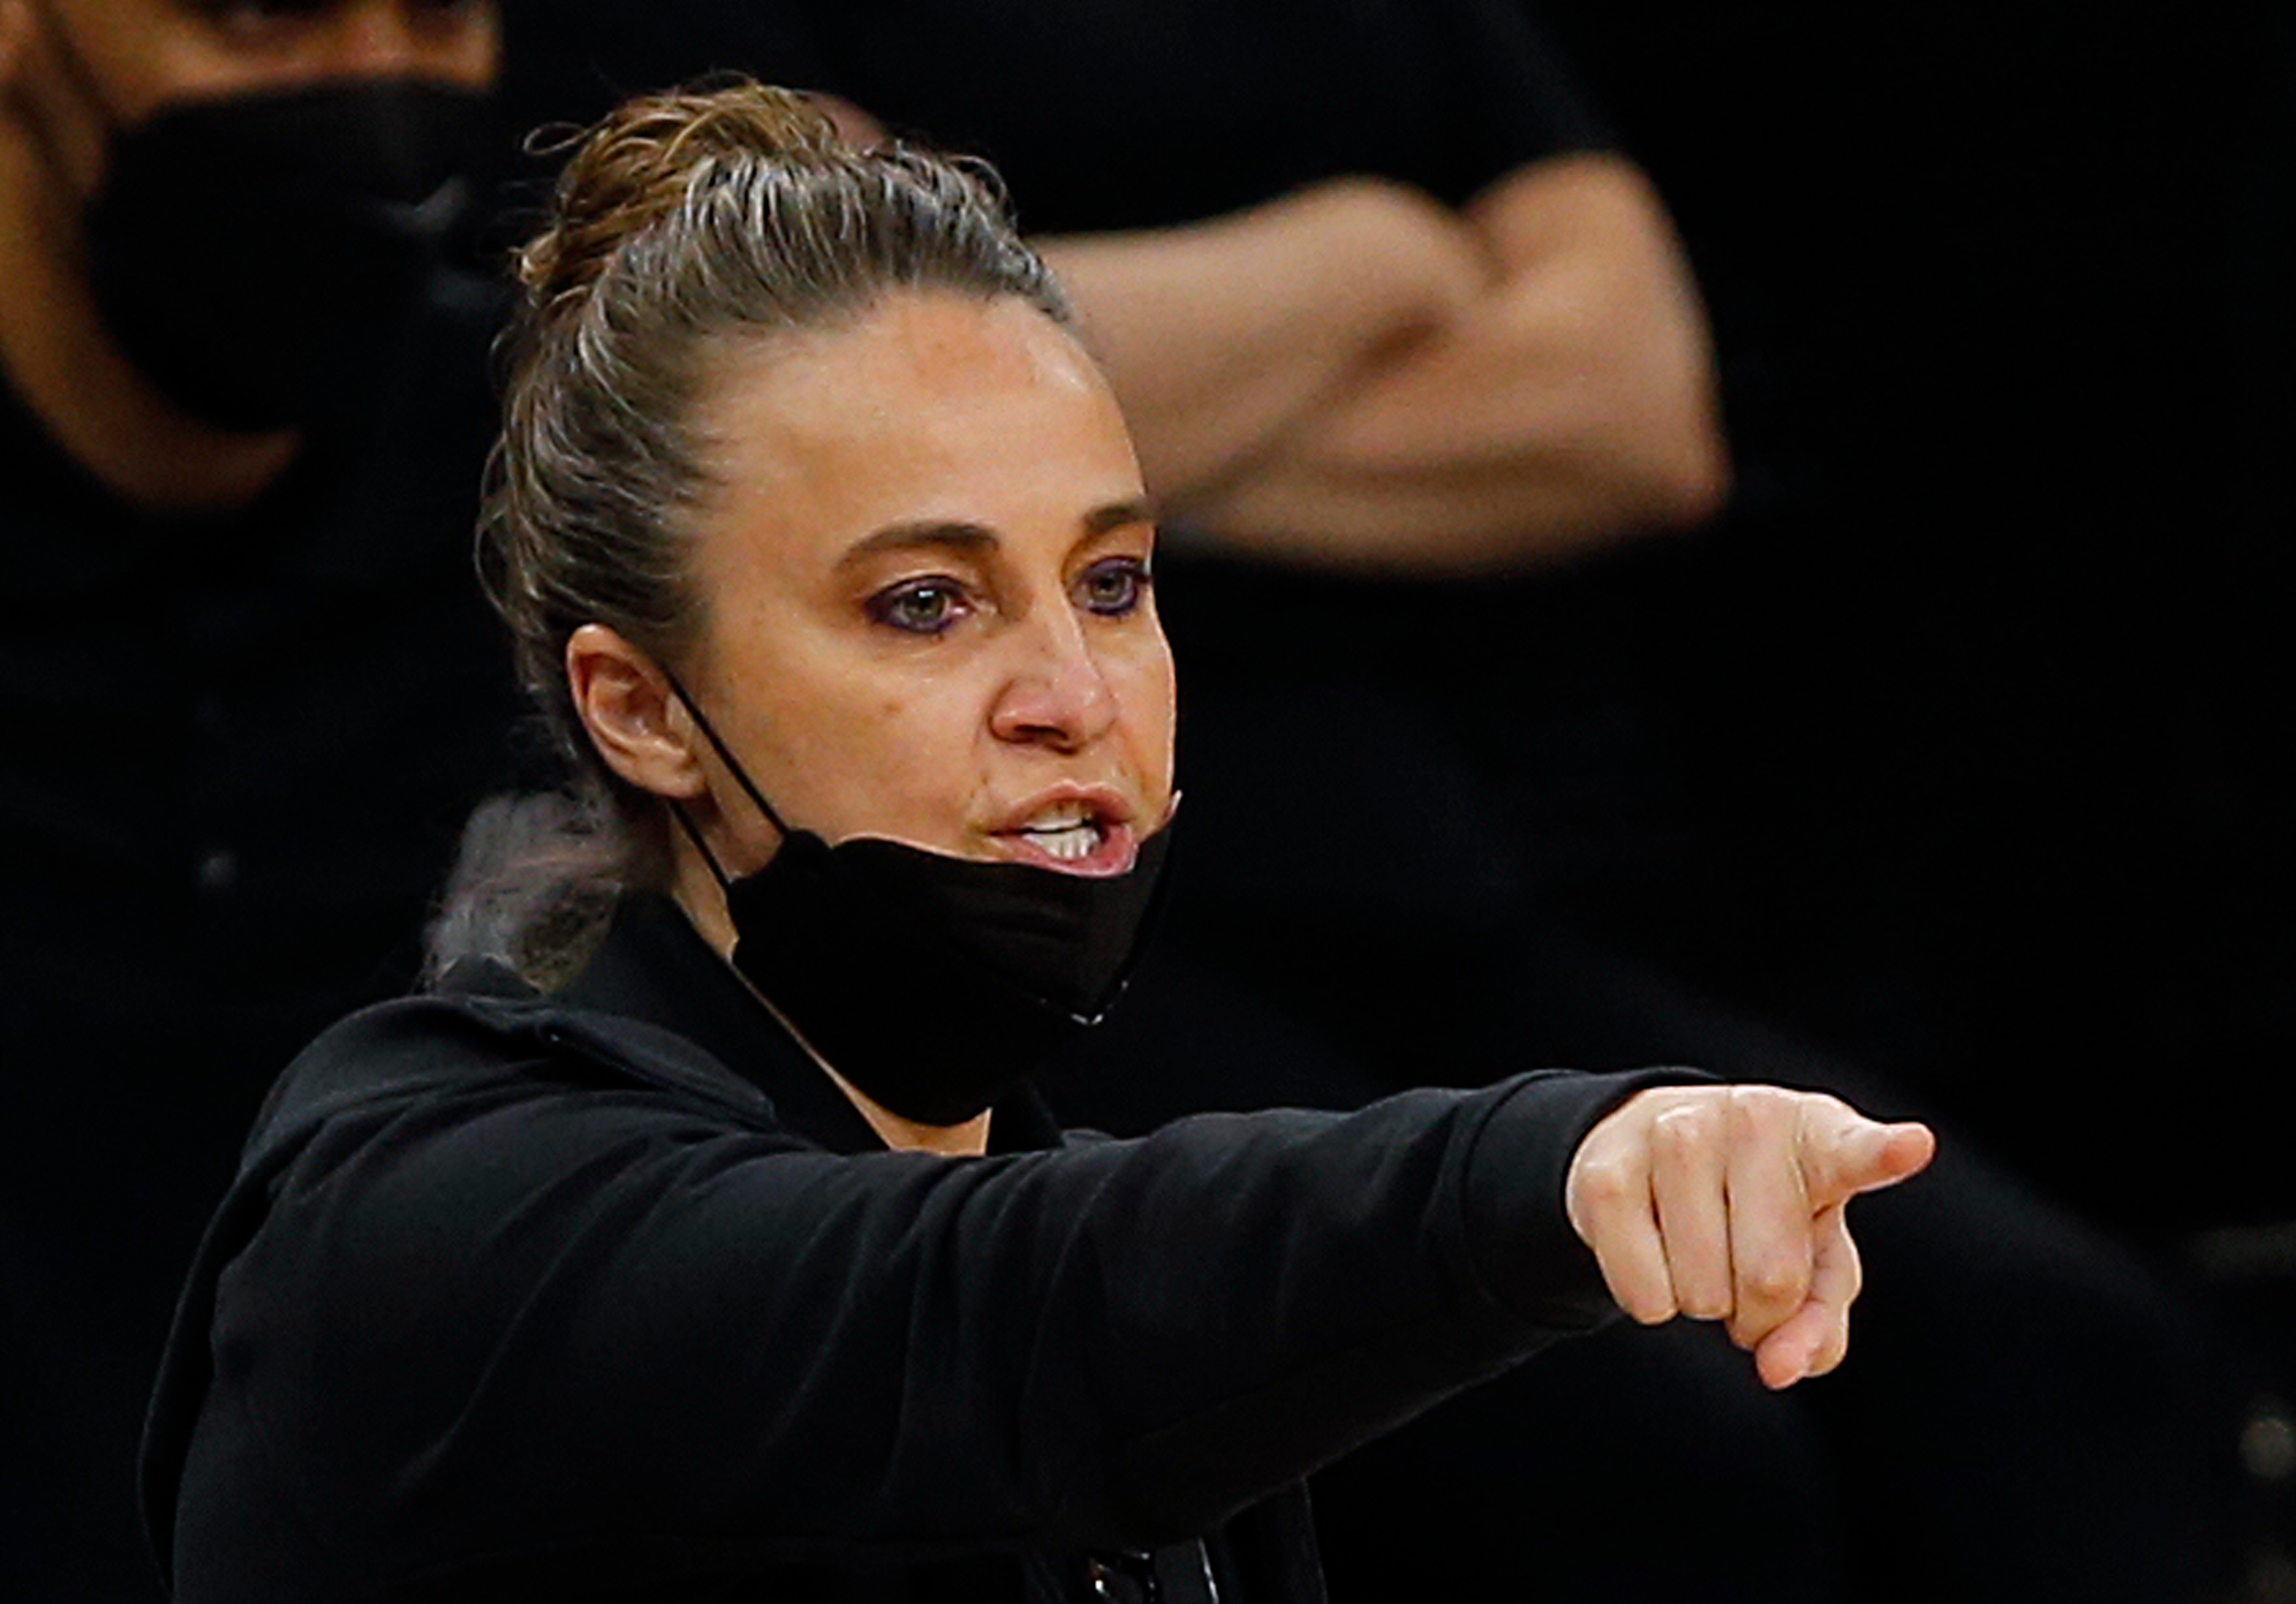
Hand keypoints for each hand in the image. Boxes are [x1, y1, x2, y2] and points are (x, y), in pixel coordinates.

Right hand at [1564, 1086, 1934, 1388]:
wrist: (1655, 1142)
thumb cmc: (1762, 1209)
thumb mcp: (1812, 1262)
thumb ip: (1817, 1325)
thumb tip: (1776, 1369)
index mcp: (1820, 1136)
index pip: (1856, 1151)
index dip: (1883, 1154)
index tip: (1910, 1146)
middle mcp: (1750, 1119)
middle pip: (1772, 1281)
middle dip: (1759, 1313)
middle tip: (1745, 1274)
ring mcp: (1672, 1135)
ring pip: (1702, 1294)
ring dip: (1703, 1304)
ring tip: (1701, 1254)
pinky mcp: (1607, 1172)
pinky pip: (1643, 1295)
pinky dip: (1652, 1302)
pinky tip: (1654, 1251)